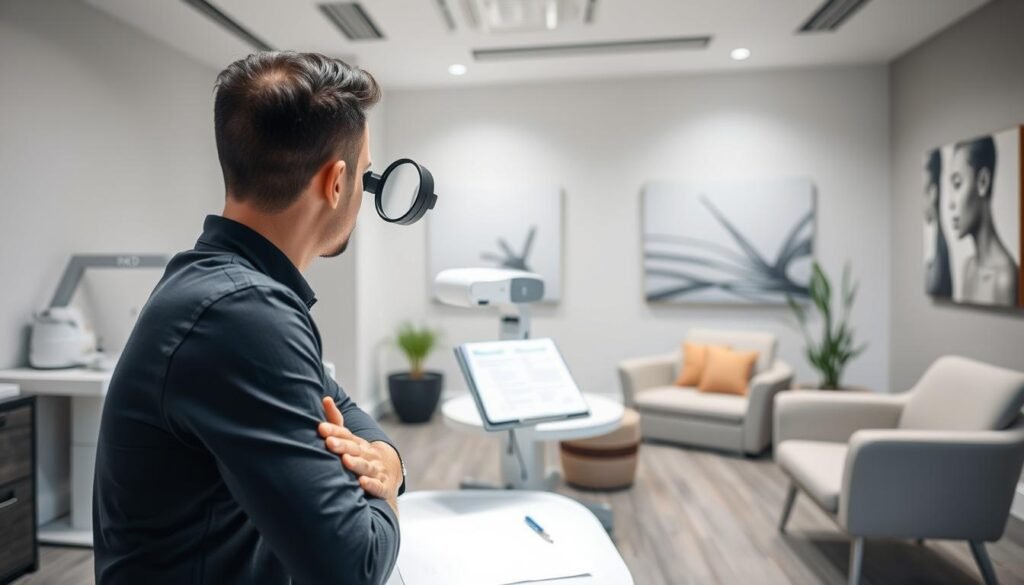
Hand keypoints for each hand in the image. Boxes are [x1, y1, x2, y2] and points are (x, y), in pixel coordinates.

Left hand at [319, 397, 400, 514]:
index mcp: (358, 444)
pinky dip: (371, 485)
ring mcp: (377, 470)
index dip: (334, 431)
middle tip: (329, 442)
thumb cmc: (364, 455)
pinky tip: (362, 482)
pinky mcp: (383, 486)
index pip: (346, 435)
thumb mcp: (351, 440)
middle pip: (355, 449)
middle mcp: (368, 454)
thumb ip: (336, 422)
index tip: (321, 428)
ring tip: (346, 460)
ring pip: (366, 466)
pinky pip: (378, 486)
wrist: (391, 474)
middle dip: (342, 445)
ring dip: (356, 463)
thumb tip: (325, 398)